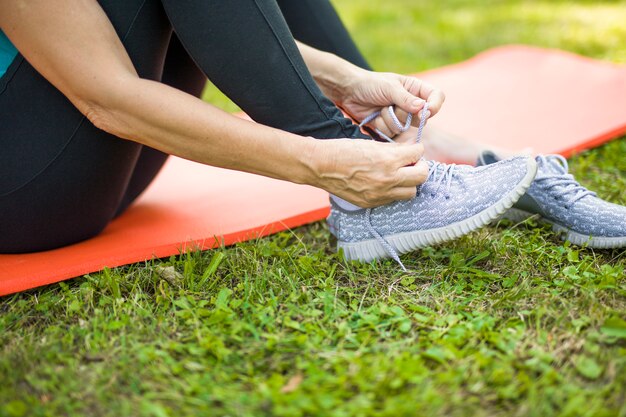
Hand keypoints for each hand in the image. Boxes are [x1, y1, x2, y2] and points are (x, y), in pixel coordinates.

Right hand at [309, 138, 428, 207]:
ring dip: (409, 183)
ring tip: (400, 175)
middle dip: (419, 166)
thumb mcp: (371, 144)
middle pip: (422, 176)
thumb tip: (410, 148)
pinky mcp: (372, 203)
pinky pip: (393, 199)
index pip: (418, 153)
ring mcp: (380, 194)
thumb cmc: (343, 150)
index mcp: (388, 160)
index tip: (411, 150)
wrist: (321, 166)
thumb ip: (394, 149)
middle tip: (411, 163)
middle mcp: (388, 179)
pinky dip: (394, 191)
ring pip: (411, 192)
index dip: (416, 149)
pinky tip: (385, 183)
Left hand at [338, 71, 444, 139]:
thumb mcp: (389, 87)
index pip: (437, 97)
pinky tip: (375, 117)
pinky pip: (392, 133)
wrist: (349, 92)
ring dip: (391, 119)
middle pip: (422, 118)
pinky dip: (382, 126)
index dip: (435, 106)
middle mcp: (411, 104)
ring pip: (406, 128)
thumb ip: (406, 99)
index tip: (426, 111)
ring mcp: (400, 117)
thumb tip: (422, 109)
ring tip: (380, 108)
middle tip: (391, 105)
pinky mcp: (389, 127)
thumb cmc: (370, 84)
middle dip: (405, 114)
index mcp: (416, 89)